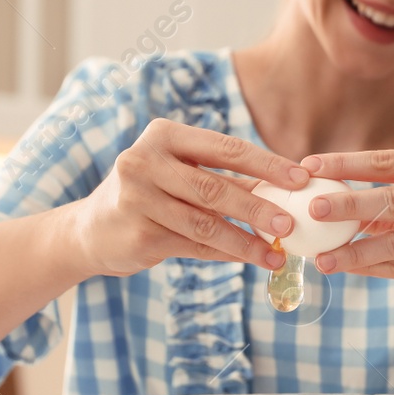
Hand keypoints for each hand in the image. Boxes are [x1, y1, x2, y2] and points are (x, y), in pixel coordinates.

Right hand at [70, 118, 309, 274]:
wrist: (91, 230)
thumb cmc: (151, 194)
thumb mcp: (182, 173)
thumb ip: (229, 179)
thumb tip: (289, 190)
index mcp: (164, 135)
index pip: (226, 147)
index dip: (267, 164)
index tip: (302, 178)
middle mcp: (144, 161)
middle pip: (215, 187)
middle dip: (259, 207)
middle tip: (293, 222)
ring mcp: (136, 198)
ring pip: (205, 223)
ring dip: (247, 241)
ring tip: (278, 252)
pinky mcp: (137, 234)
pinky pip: (193, 245)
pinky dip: (227, 253)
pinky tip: (252, 259)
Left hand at [298, 148, 393, 314]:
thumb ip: (389, 198)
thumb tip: (326, 196)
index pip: (391, 160)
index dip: (348, 163)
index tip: (310, 165)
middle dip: (350, 203)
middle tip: (314, 207)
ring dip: (356, 250)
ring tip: (322, 258)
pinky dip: (373, 268)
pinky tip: (346, 269)